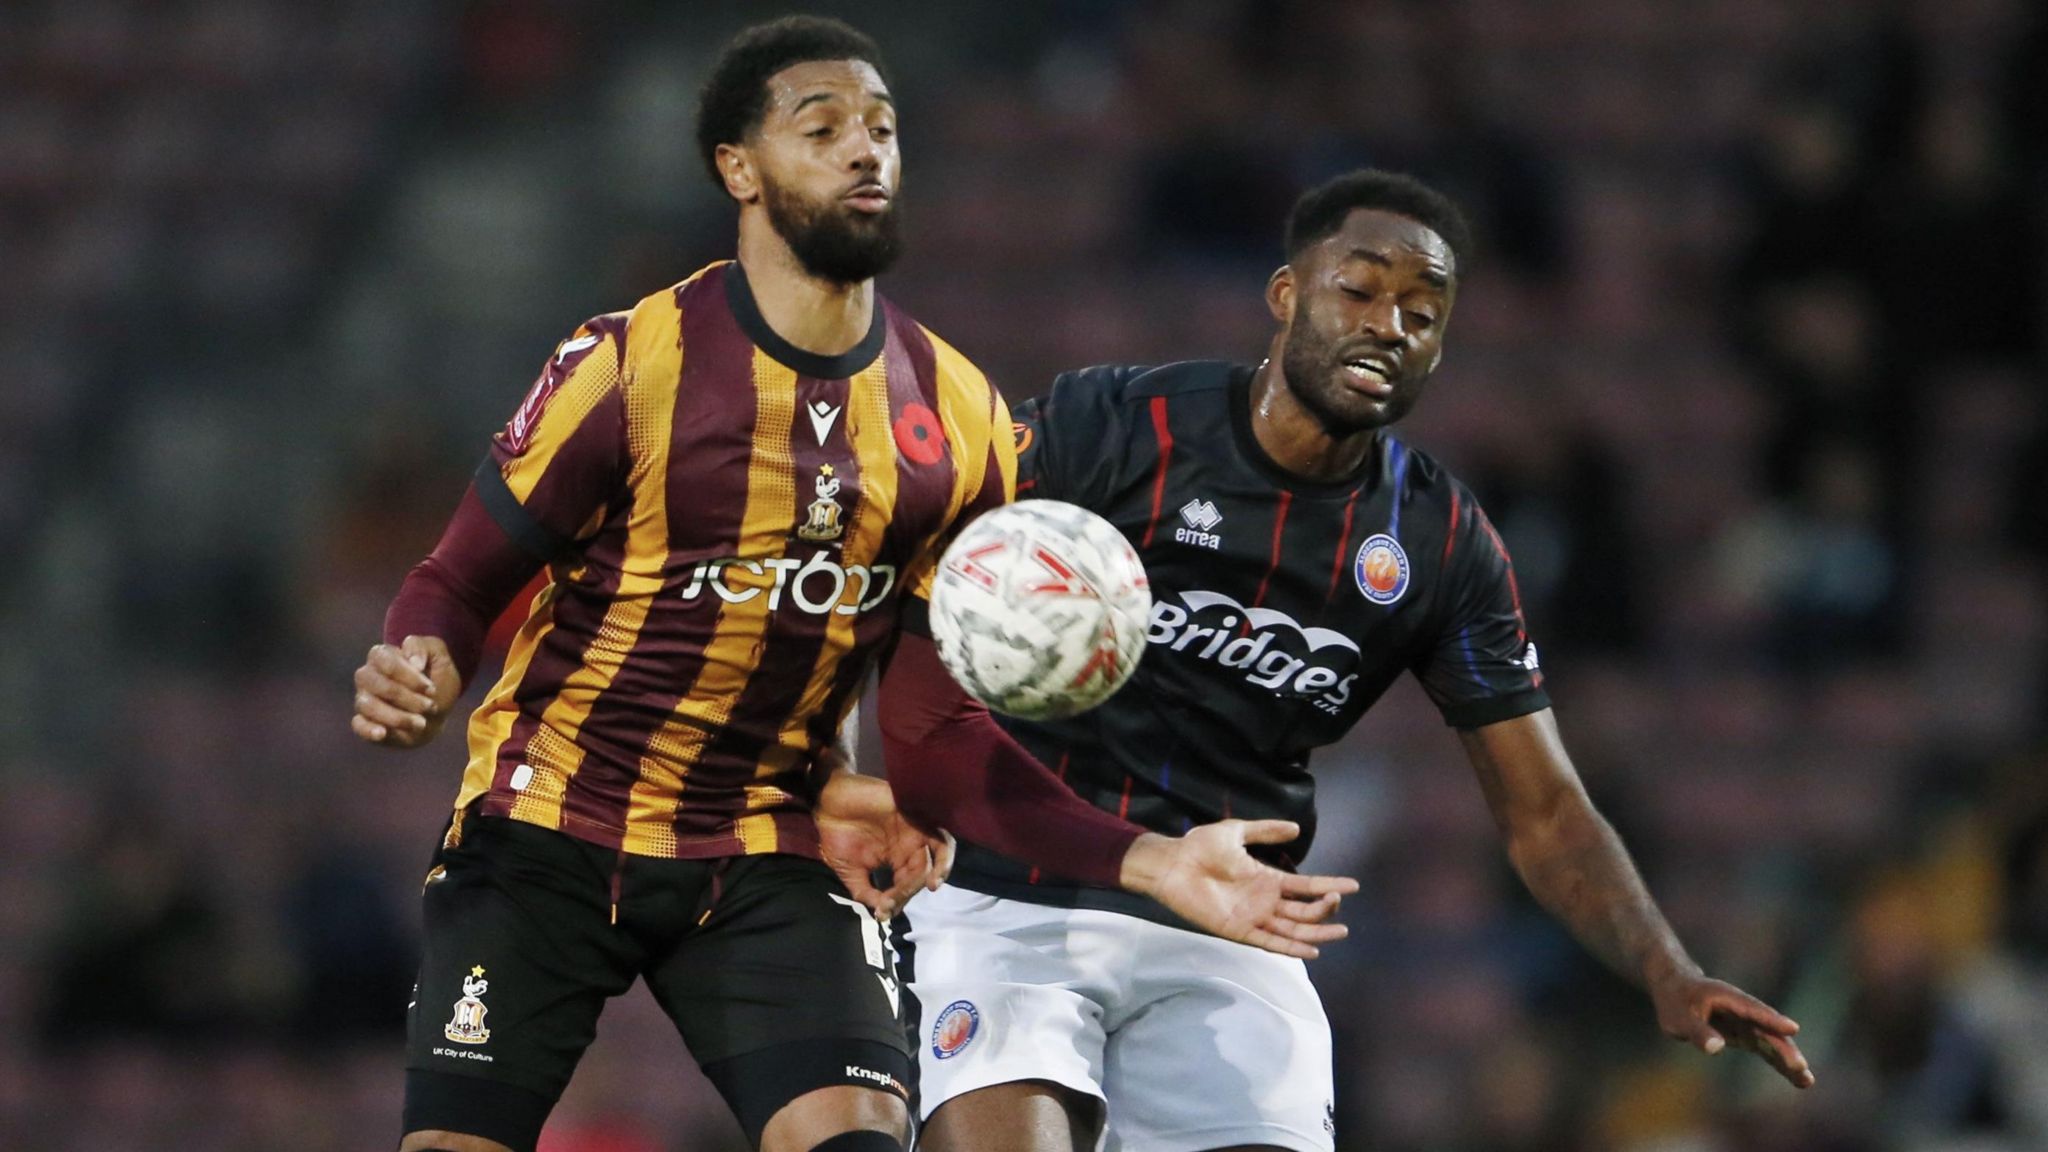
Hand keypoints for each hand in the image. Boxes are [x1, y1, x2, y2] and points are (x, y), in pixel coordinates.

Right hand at [351, 636, 460, 748]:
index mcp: (382, 656)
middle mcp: (367, 676)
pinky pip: (358, 725)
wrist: (439, 709)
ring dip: (396, 716)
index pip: (384, 660)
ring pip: (367, 705)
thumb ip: (424, 648)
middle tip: (430, 706)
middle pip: (375, 683)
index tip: (431, 689)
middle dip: (405, 697)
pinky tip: (383, 733)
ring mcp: (363, 699)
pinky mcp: (365, 722)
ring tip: (421, 723)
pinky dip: (369, 730)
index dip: (408, 676)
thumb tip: (413, 661)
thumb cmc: (437, 680)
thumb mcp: (440, 657)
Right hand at [815, 770, 952, 919]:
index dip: (897, 902)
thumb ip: (865, 892)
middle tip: (892, 900)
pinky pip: (940, 838)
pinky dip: (943, 858)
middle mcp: (909, 847)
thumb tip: (882, 914)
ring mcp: (914, 832)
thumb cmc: (837, 835)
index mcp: (895, 860)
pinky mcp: (915, 817)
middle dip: (909, 891)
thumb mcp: (849, 872)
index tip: (882, 912)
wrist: (828, 803)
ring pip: (940, 855)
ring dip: (939, 873)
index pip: (906, 886)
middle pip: (923, 874)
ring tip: (930, 887)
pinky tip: (932, 875)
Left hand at [1120, 820, 1358, 958]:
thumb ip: (1265, 831)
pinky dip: (1291, 948)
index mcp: (1266, 879)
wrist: (1171, 863)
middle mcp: (1264, 901)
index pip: (1305, 886)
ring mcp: (1253, 917)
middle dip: (1325, 908)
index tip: (1353, 886)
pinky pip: (1269, 943)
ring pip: (1293, 930)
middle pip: (1304, 911)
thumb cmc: (1198, 846)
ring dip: (1317, 931)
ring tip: (1341, 931)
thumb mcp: (1236, 832)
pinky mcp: (1238, 930)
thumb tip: (1296, 828)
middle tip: (1339, 901)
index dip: (1329, 885)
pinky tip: (1312, 949)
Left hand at [1649, 967, 1813, 1088]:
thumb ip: (1697, 1031)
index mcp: (1728, 998)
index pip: (1752, 1010)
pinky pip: (1766, 1049)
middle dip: (1784, 1048)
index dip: (1771, 1019)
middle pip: (1768, 1029)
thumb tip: (1716, 1047)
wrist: (1676, 989)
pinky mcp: (1746, 1034)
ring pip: (1772, 1041)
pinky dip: (1780, 1062)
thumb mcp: (1678, 1017)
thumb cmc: (1675, 1001)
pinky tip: (1797, 1078)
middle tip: (1800, 1067)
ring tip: (1807, 1081)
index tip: (1792, 1029)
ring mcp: (1747, 1022)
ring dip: (1788, 1059)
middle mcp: (1743, 1010)